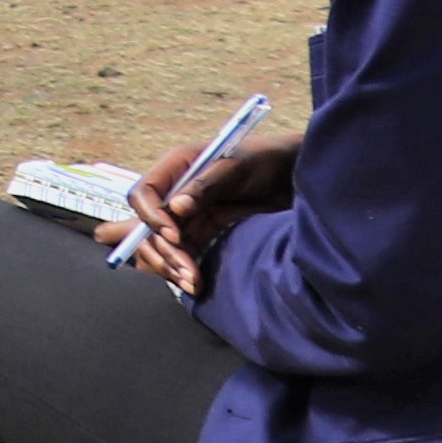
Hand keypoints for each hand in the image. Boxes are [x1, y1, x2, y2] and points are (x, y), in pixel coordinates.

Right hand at [119, 135, 300, 294]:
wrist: (297, 175)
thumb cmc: (268, 159)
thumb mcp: (237, 168)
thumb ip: (205, 186)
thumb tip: (176, 207)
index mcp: (178, 166)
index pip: (144, 194)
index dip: (151, 217)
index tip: (174, 237)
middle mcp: (177, 190)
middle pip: (150, 225)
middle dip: (164, 251)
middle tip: (186, 271)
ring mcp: (190, 211)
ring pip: (165, 243)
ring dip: (173, 265)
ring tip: (193, 283)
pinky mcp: (205, 228)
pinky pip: (185, 250)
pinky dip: (186, 267)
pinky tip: (196, 283)